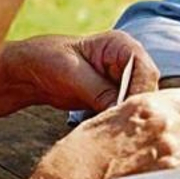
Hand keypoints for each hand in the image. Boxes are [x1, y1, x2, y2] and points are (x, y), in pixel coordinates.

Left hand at [0, 31, 159, 121]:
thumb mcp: (73, 75)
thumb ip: (99, 92)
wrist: (32, 70)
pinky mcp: (116, 96)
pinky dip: (120, 122)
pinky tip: (111, 133)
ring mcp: (124, 79)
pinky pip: (126, 111)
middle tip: (124, 130)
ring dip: (129, 118)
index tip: (127, 114)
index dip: (140, 93)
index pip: (145, 70)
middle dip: (136, 108)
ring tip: (117, 134)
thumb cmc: (48, 60)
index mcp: (122, 45)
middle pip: (147, 88)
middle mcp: (129, 61)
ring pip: (139, 102)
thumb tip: (120, 112)